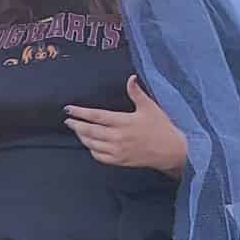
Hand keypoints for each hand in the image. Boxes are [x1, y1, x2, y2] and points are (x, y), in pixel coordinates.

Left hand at [64, 77, 188, 176]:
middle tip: (68, 120)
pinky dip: (92, 150)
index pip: (96, 116)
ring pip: (92, 144)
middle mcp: (118, 137)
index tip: (69, 109)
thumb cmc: (161, 127)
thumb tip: (131, 78)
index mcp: (124, 122)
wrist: (171, 150)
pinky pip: (99, 157)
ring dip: (82, 137)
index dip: (80, 112)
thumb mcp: (150, 107)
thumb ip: (137, 93)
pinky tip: (89, 144)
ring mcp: (118, 151)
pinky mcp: (120, 161)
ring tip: (77, 129)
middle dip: (76, 125)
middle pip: (90, 131)